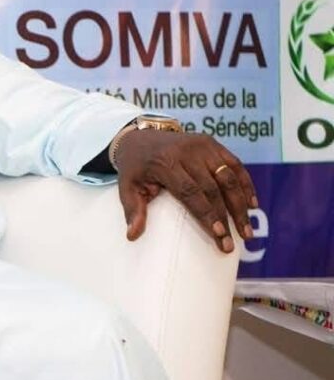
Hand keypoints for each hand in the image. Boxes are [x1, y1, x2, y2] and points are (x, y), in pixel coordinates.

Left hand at [114, 130, 257, 252]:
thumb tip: (132, 236)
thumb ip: (132, 210)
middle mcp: (186, 152)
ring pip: (228, 176)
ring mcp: (201, 145)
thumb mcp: (127, 187)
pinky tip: (252, 204)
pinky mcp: (211, 143)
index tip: (220, 236)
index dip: (207, 214)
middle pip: (213, 187)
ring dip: (241, 204)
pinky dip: (246, 184)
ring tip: (247, 230)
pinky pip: (234, 164)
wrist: (138, 137)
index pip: (190, 192)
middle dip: (227, 216)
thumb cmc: (135, 168)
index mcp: (165, 163)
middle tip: (237, 241)